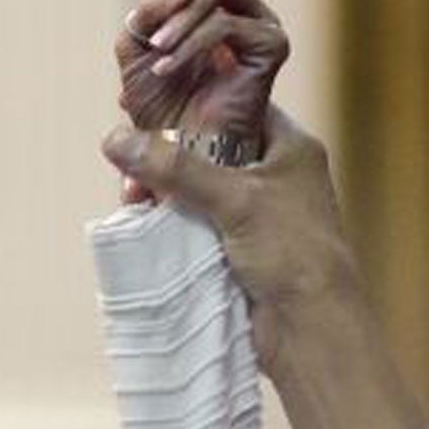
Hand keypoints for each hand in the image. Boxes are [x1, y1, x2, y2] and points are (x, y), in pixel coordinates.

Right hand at [104, 107, 345, 336]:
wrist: (311, 326)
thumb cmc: (291, 250)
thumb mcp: (234, 198)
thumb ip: (176, 168)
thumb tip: (116, 139)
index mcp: (289, 147)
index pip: (236, 105)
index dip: (194, 101)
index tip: (149, 105)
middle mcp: (274, 174)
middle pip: (209, 147)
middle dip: (168, 154)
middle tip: (132, 161)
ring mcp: (256, 212)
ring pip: (197, 187)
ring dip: (164, 190)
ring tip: (133, 198)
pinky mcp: (238, 246)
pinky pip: (196, 221)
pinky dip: (171, 220)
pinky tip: (144, 221)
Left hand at [115, 0, 316, 154]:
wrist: (176, 154)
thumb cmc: (156, 107)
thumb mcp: (136, 50)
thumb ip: (151, 10)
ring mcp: (260, 19)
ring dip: (178, 19)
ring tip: (158, 56)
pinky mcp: (270, 46)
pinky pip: (219, 24)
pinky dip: (186, 45)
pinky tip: (169, 69)